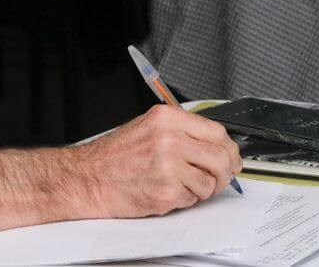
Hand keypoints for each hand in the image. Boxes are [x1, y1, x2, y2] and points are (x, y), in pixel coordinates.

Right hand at [68, 104, 241, 216]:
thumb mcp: (148, 128)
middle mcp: (169, 139)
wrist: (86, 178)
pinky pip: (192, 199)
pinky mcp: (165, 192)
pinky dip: (183, 200)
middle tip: (220, 177)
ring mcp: (168, 167)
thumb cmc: (114, 156)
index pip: (217, 131)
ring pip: (209, 182)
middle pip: (220, 157)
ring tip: (179, 184)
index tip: (231, 156)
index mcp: (167, 119)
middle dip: (225, 171)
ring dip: (200, 188)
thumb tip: (216, 144)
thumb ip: (182, 132)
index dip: (229, 148)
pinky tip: (165, 192)